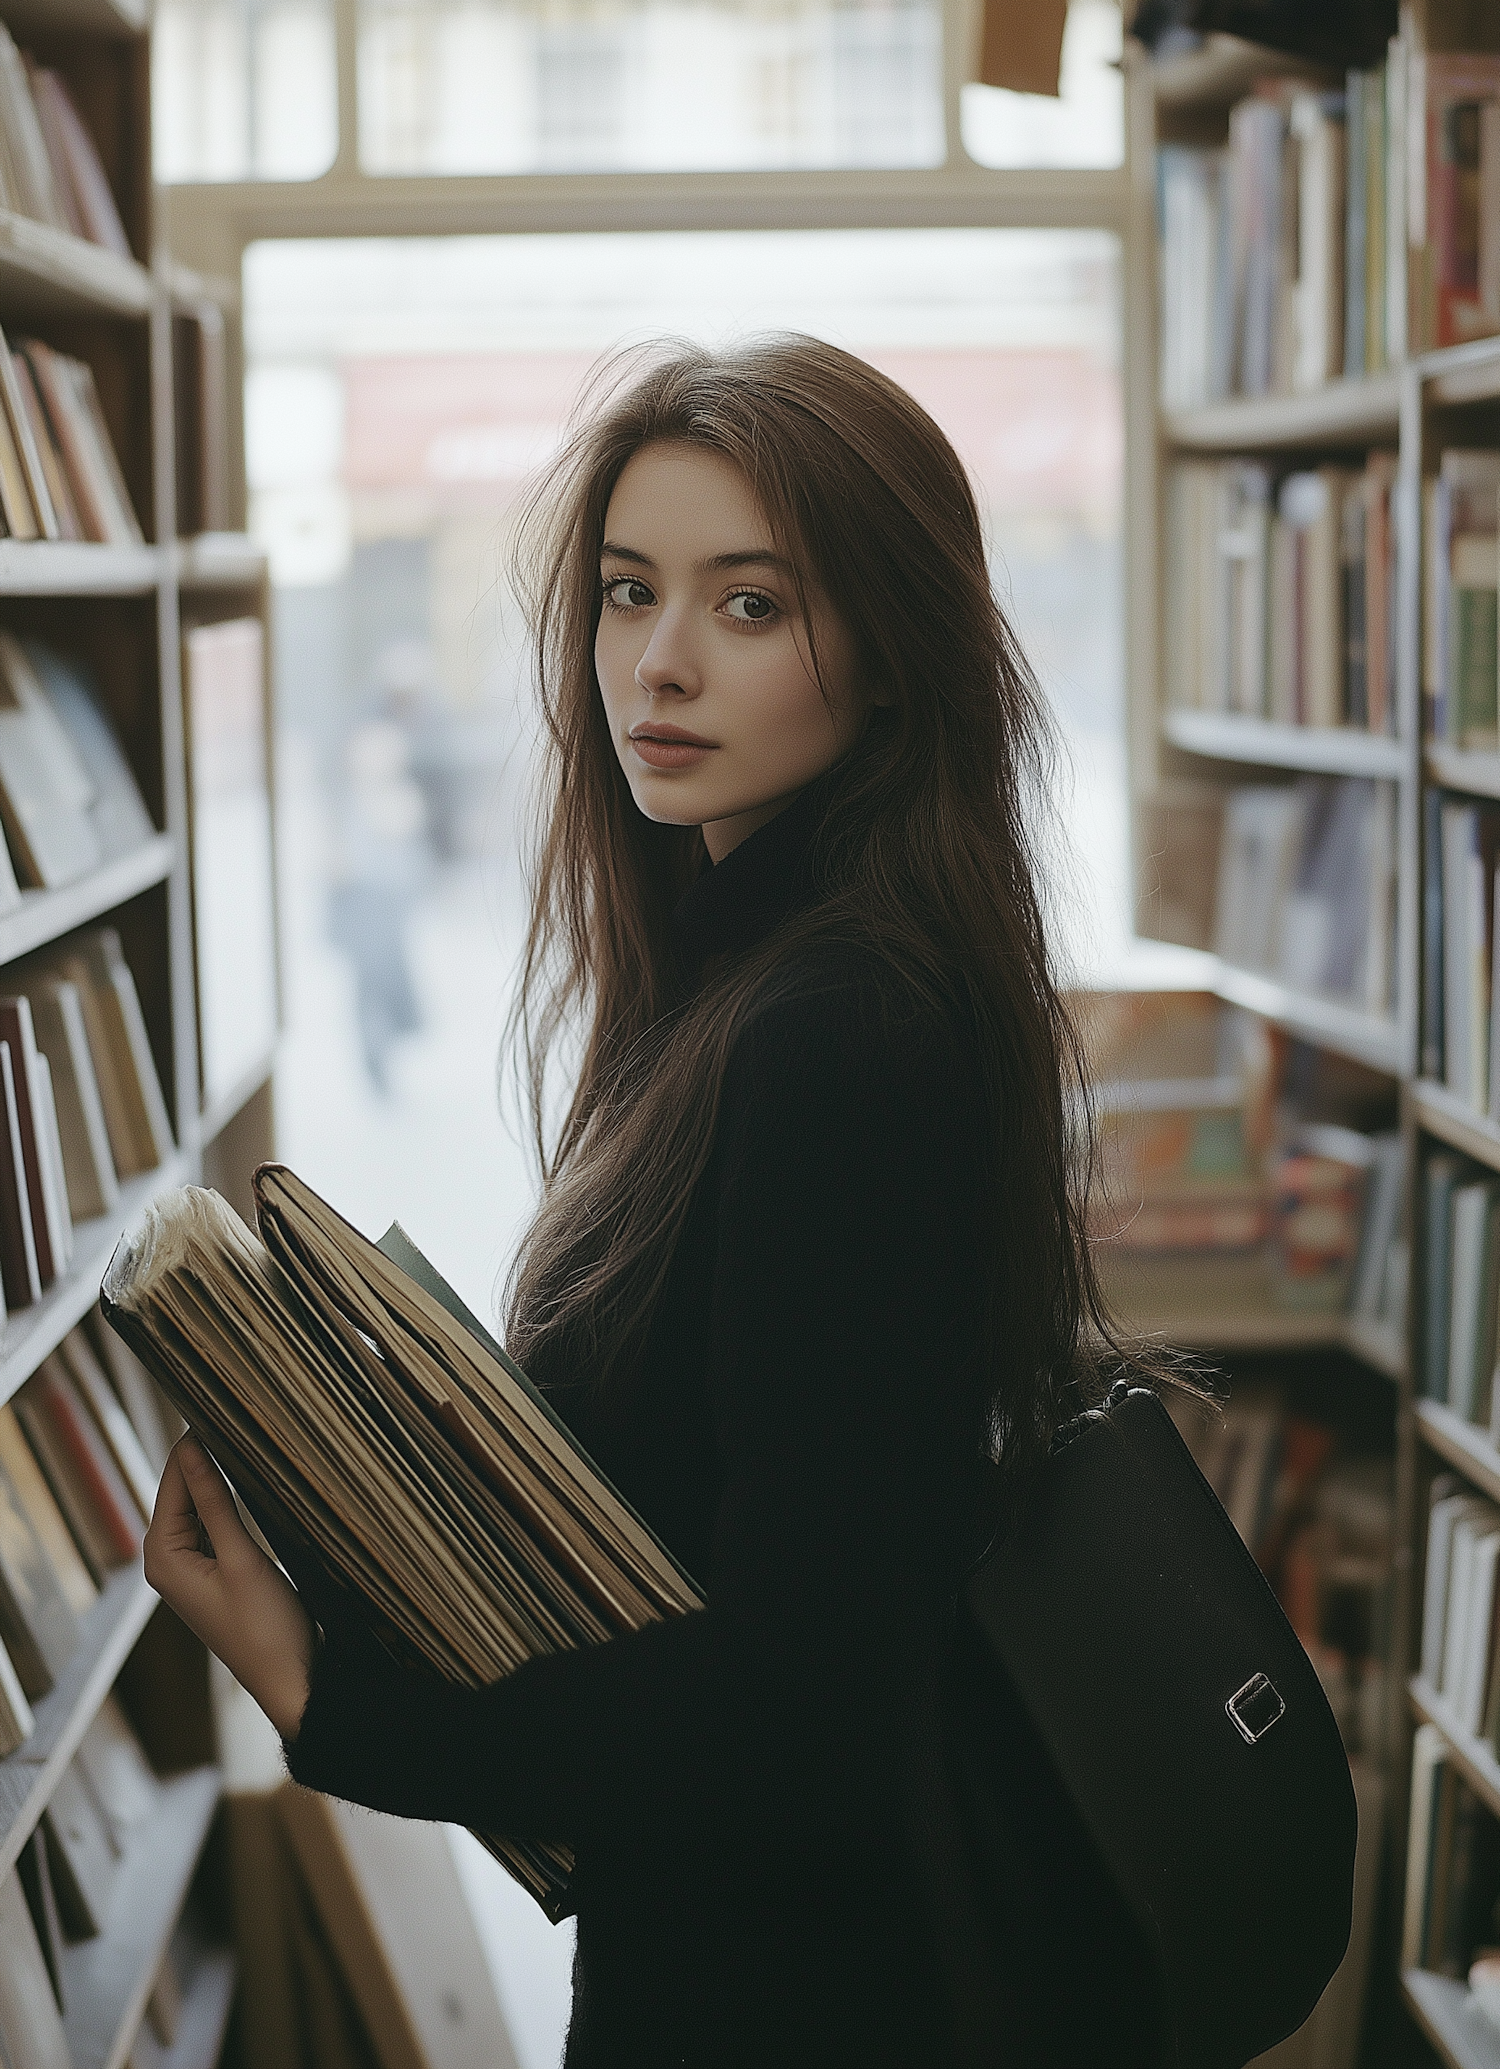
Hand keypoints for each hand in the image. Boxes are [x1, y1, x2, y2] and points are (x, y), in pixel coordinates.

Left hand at [143, 1435, 314, 1740]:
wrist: (290, 1679)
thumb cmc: (266, 1629)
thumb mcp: (242, 1558)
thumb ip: (216, 1501)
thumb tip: (193, 1448)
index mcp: (162, 1558)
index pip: (174, 1482)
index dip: (194, 1442)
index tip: (214, 1397)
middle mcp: (167, 1561)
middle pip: (184, 1491)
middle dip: (208, 1458)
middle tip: (238, 1410)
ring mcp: (190, 1568)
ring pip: (201, 1505)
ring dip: (221, 1479)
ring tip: (246, 1437)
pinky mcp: (213, 1573)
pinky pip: (214, 1523)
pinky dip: (229, 1503)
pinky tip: (250, 1483)